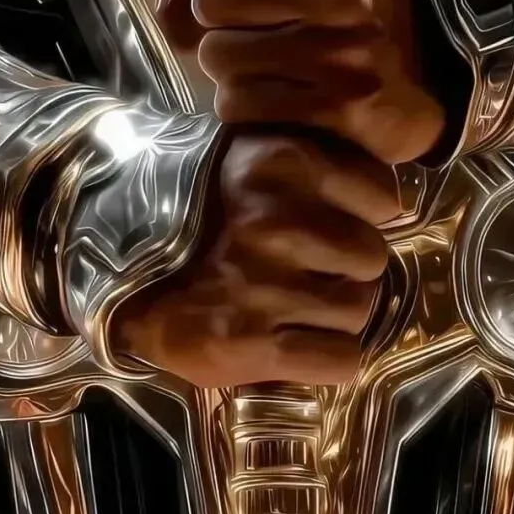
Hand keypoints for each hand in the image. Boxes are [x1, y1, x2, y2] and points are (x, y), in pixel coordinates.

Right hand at [112, 133, 394, 385]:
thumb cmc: (196, 208)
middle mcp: (279, 219)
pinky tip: (299, 343)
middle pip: (373, 256)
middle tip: (316, 271)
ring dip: (337, 314)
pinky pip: (342, 359)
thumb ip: (317, 163)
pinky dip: (330, 358)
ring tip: (299, 305)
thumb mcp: (250, 155)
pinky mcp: (252, 346)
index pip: (384, 196)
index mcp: (282, 161)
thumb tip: (395, 202)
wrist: (118, 266)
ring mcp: (266, 285)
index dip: (368, 216)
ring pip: (359, 310)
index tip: (343, 223)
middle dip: (351, 269)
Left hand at [156, 0, 444, 165]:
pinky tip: (276, 84)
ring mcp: (343, 47)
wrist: (463, 41)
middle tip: (240, 15)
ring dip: (227, 57)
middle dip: (212, 10)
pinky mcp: (342, 104)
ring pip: (218, 54)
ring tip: (261, 49)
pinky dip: (245, 98)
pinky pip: (241, 102)